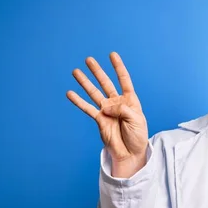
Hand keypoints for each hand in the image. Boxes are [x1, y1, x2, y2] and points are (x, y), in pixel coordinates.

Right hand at [67, 52, 148, 174]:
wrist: (130, 153)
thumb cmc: (137, 136)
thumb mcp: (136, 119)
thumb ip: (121, 109)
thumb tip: (105, 106)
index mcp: (130, 100)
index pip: (124, 80)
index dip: (118, 67)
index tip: (112, 55)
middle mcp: (117, 103)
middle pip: (106, 83)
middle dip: (97, 71)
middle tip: (89, 59)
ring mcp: (107, 110)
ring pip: (94, 93)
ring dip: (85, 82)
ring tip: (76, 71)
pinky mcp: (99, 119)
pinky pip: (87, 108)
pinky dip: (78, 101)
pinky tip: (70, 93)